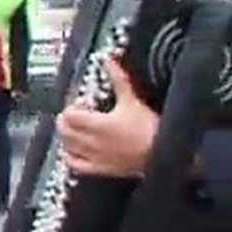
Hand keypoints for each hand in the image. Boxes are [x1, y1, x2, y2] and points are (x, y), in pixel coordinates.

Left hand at [57, 58, 158, 176]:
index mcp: (98, 124)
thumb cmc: (152, 129)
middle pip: (65, 130)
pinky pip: (75, 165)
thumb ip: (119, 79)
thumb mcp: (133, 100)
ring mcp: (95, 158)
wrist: (167, 155)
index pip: (69, 115)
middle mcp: (92, 142)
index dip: (72, 107)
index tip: (83, 103)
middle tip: (79, 114)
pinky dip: (71, 156)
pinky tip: (77, 150)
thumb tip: (110, 61)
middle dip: (67, 120)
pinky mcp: (100, 170)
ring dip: (68, 137)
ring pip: (67, 147)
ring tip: (78, 130)